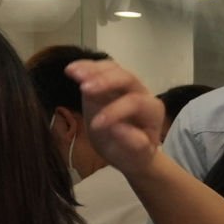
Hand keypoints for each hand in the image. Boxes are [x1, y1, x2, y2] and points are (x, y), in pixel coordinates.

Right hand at [75, 61, 167, 177]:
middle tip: (84, 89)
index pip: (135, 103)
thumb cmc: (133, 155)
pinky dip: (85, 67)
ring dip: (92, 69)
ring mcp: (124, 85)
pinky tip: (71, 70)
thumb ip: (132, 143)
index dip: (115, 111)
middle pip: (127, 78)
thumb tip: (118, 128)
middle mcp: (142, 92)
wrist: (128, 151)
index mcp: (152, 111)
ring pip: (113, 69)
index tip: (96, 126)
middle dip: (105, 82)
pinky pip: (100, 69)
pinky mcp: (108, 83)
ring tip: (74, 72)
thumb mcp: (135, 157)